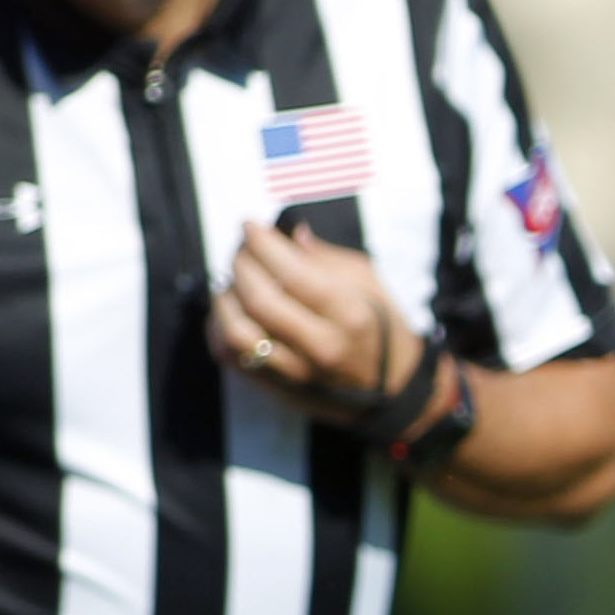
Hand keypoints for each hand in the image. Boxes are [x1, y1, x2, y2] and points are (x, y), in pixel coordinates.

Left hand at [212, 220, 424, 421]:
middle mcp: (322, 344)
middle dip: (240, 264)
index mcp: (349, 313)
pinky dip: (220, 328)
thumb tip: (289, 234)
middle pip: (259, 298)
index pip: (292, 272)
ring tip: (232, 282)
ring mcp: (297, 370)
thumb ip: (326, 257)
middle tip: (241, 251)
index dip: (262, 243)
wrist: (395, 388)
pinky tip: (230, 311)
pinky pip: (232, 356)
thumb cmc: (381, 328)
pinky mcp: (279, 386)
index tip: (251, 226)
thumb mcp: (369, 283)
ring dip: (225, 298)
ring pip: (237, 331)